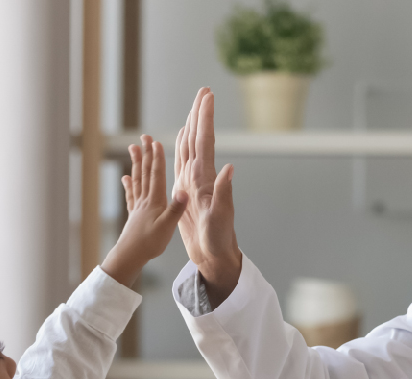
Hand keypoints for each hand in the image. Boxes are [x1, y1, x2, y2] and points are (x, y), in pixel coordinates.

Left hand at [101, 135, 188, 286]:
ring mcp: (138, 206)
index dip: (157, 158)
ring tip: (133, 148)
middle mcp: (145, 200)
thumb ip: (176, 209)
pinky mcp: (133, 214)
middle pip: (145, 172)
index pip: (156, 175)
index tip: (156, 141)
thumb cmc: (150, 244)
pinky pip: (131, 195)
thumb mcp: (168, 227)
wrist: (130, 256)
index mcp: (155, 201)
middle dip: (146, 153)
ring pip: (137, 179)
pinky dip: (128, 184)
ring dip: (136, 163)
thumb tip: (184, 191)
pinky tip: (125, 178)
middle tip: (144, 137)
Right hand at [173, 88, 240, 304]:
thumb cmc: (218, 239)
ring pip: (190, 146)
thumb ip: (224, 193)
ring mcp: (194, 181)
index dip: (205, 117)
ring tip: (194, 107)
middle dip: (200, 113)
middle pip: (198, 137)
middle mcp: (200, 175)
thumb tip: (229, 168)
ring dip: (192, 125)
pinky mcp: (187, 190)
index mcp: (204, 177)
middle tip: (203, 90)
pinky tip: (182, 138)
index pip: (205, 140)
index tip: (207, 95)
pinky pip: (182, 161)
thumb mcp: (220, 218)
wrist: (214, 255)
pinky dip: (182, 145)